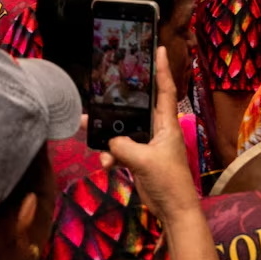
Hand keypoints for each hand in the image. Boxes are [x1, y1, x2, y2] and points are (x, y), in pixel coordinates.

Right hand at [107, 48, 199, 220]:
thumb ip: (122, 146)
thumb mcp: (144, 160)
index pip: (165, 90)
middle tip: (99, 94)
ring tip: (87, 131)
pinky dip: (111, 155)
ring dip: (107, 135)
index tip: (159, 48)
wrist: (173, 211)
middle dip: (116, 104)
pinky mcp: (139, 160)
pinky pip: (119, 150)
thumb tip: (109, 141)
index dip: (162, 69)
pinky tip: (106, 164)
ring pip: (123, 131)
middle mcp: (157, 130)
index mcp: (166, 124)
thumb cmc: (168, 180)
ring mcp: (147, 145)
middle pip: (135, 109)